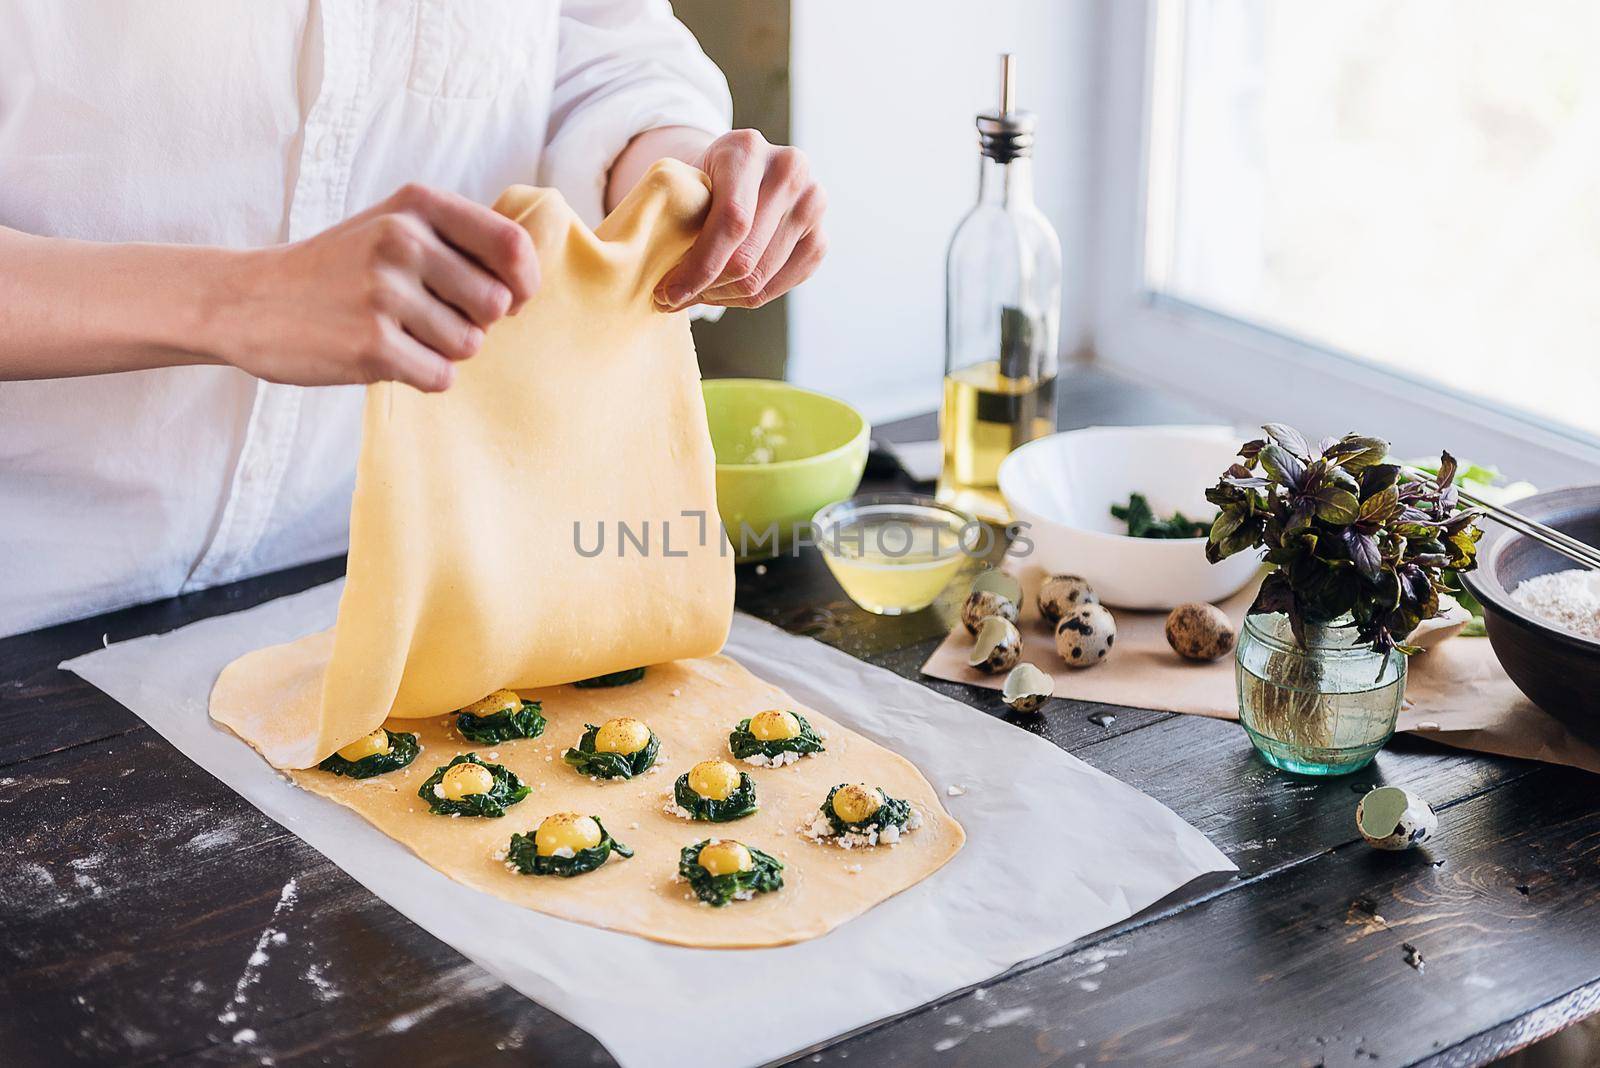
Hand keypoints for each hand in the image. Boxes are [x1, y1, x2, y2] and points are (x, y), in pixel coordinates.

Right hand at [214, 184, 539, 391]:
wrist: (247, 300)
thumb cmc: (336, 268)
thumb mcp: (392, 225)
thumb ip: (459, 240)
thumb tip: (528, 278)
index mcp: (416, 206)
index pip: (511, 243)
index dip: (524, 281)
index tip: (511, 299)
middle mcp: (402, 241)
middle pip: (495, 304)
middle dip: (474, 322)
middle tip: (428, 317)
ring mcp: (385, 293)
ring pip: (470, 345)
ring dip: (444, 350)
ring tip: (398, 333)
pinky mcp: (372, 346)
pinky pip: (441, 376)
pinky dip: (422, 375)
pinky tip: (385, 356)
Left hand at [653, 129, 826, 310]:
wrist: (741, 172)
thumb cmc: (702, 182)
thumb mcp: (682, 182)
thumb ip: (673, 216)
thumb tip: (663, 286)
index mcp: (748, 147)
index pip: (731, 222)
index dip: (698, 267)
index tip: (666, 293)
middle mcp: (790, 169)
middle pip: (747, 257)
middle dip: (704, 287)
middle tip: (672, 299)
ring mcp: (813, 204)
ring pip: (762, 278)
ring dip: (721, 296)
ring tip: (695, 294)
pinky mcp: (820, 237)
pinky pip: (781, 287)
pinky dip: (746, 298)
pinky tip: (722, 292)